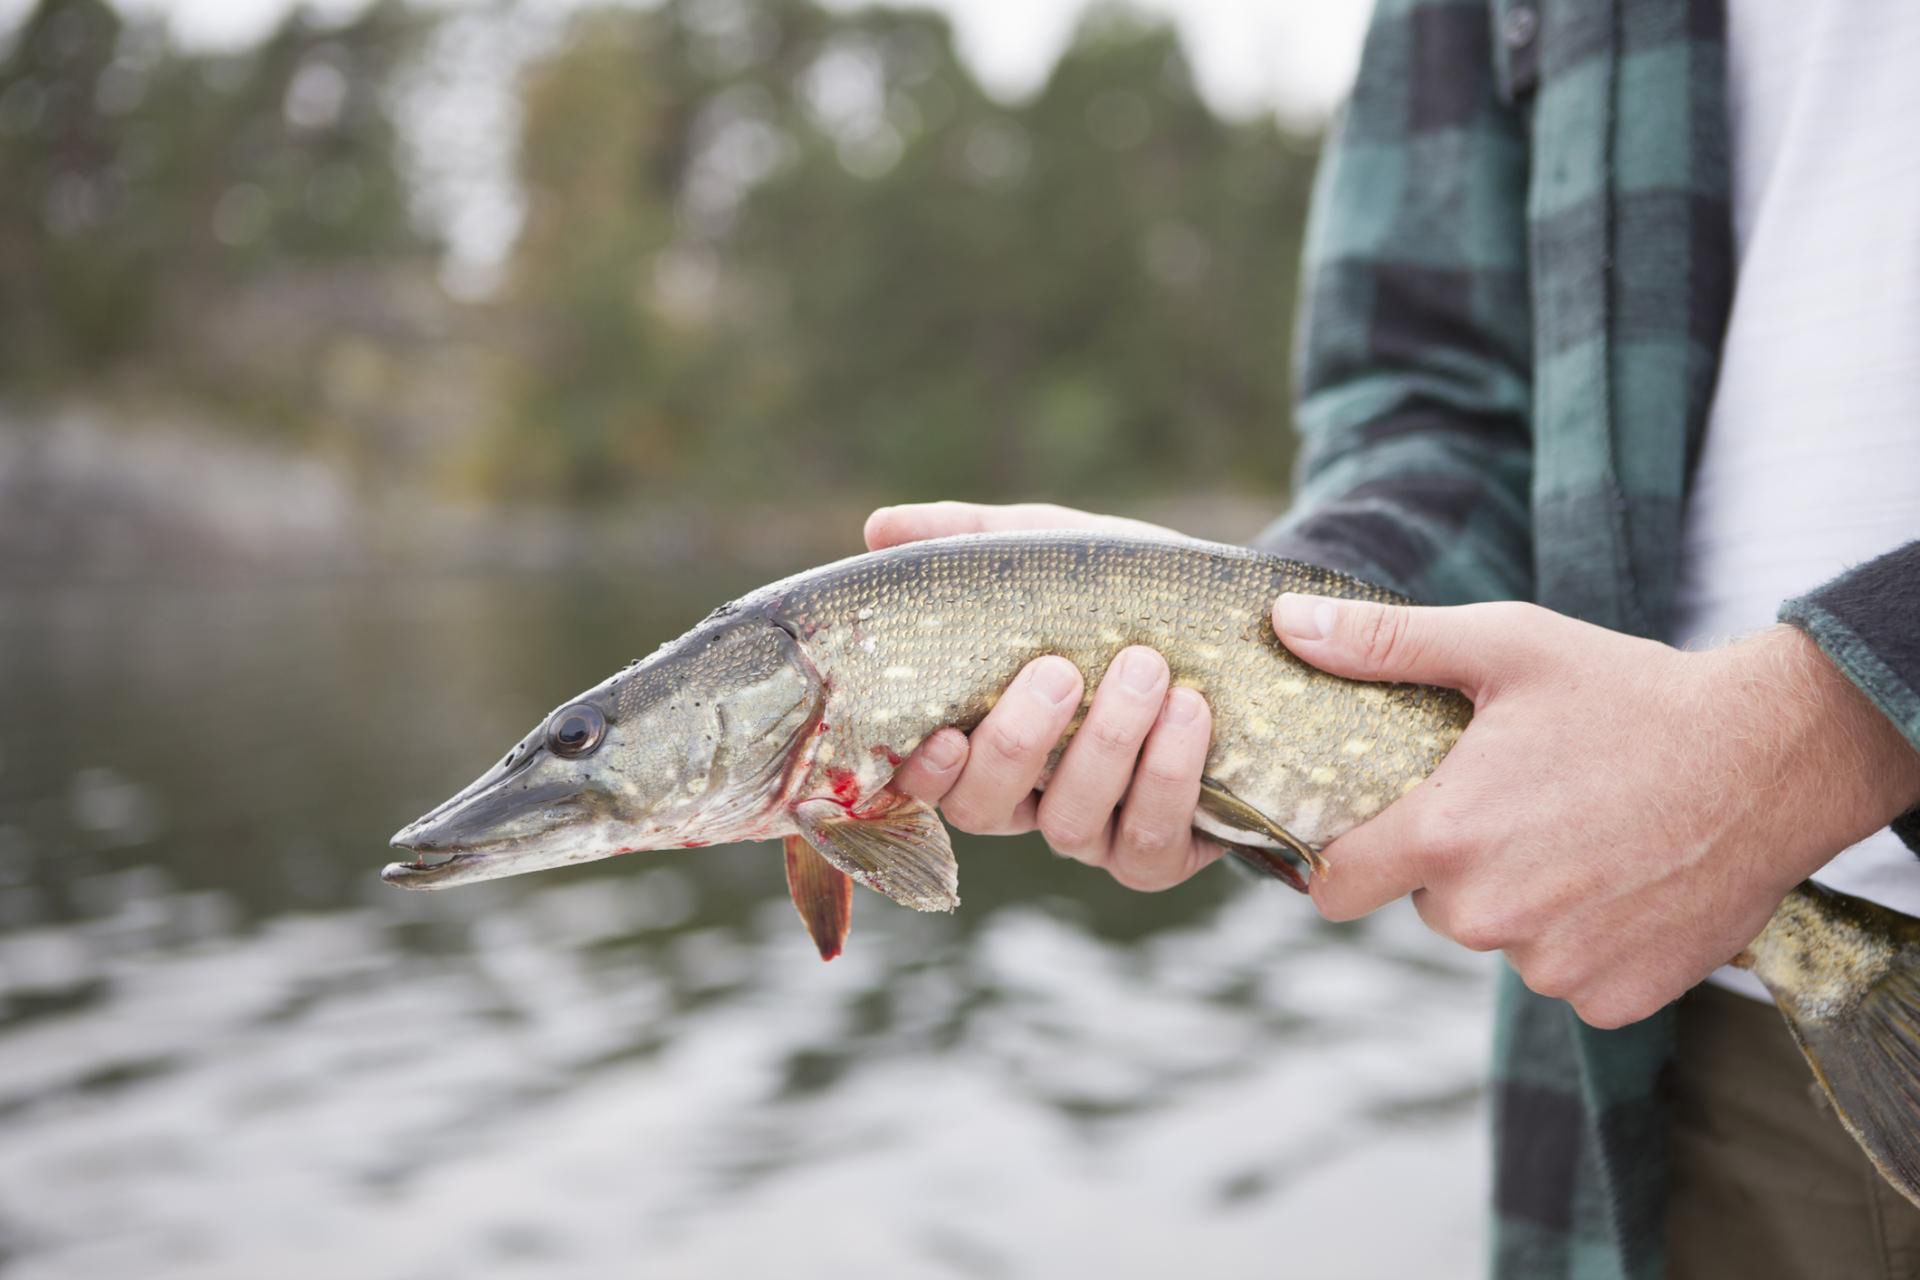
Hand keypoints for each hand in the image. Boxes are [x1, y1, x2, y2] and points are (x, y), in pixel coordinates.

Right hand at [867, 502, 1223, 890]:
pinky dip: (1168, 779)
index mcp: (980, 737)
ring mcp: (1091, 833)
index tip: (942, 730)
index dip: (923, 769)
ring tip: (1145, 667)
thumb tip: (879, 530)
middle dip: (1017, 744)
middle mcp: (1026, 798)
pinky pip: (1149, 845)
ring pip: (1070, 824)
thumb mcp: (1048, 549)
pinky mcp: (1160, 855)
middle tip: (1058, 671)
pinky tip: (1191, 712)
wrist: (1229, 614)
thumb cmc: (1117, 588)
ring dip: (1106, 746)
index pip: (925, 777)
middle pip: (986, 808)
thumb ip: (965, 538)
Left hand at [1273, 594, 1919, 1028]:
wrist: (1772, 759)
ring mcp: (1556, 966)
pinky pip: (1566, 976)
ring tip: (1581, 833)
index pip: (1336, 886)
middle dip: (1455, 865)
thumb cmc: (1629, 694)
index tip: (1370, 836)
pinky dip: (1585, 938)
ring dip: (1523, 901)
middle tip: (1518, 804)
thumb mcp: (1504, 647)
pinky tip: (1623, 880)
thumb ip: (1383, 643)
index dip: (1344, 859)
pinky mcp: (1615, 998)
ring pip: (1501, 939)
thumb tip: (1285, 624)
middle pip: (1429, 906)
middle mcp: (1491, 916)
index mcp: (1447, 835)